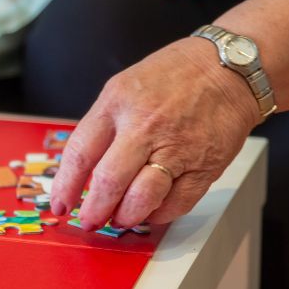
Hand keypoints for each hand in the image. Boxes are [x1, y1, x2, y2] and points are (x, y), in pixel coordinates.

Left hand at [50, 37, 259, 228]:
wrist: (229, 68)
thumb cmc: (173, 77)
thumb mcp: (123, 88)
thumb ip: (103, 127)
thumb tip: (82, 171)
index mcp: (117, 105)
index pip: (80, 154)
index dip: (65, 185)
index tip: (60, 204)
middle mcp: (144, 127)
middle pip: (108, 181)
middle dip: (93, 210)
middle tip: (88, 220)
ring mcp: (176, 148)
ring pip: (142, 198)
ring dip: (125, 217)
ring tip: (118, 219)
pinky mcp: (205, 166)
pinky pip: (177, 203)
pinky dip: (159, 214)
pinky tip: (150, 211)